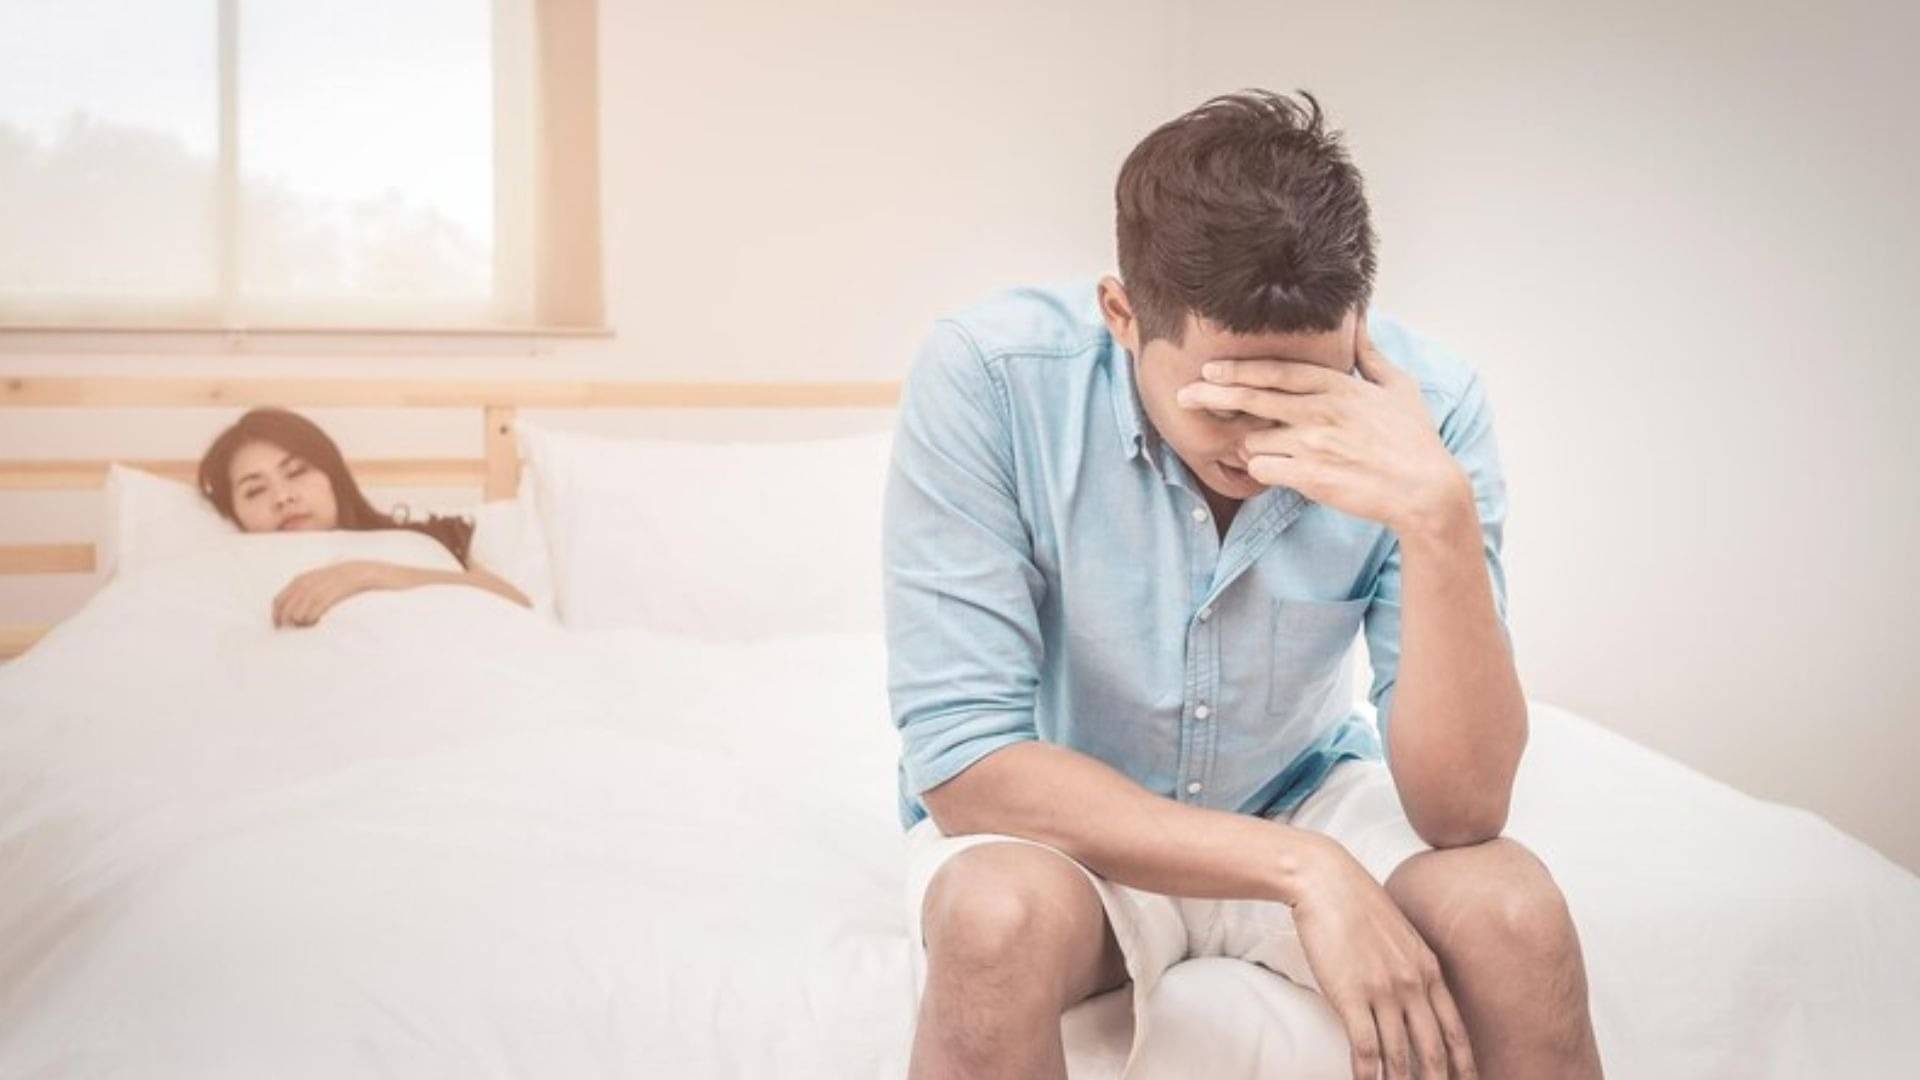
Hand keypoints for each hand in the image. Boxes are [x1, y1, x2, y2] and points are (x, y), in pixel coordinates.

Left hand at [271, 560, 397, 627]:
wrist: (416, 580)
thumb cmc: (389, 592)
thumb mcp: (360, 591)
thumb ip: (340, 595)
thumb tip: (319, 616)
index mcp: (335, 570)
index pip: (298, 582)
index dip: (283, 600)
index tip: (277, 621)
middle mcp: (339, 568)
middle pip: (301, 585)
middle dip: (287, 607)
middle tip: (283, 628)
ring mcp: (350, 572)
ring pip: (313, 590)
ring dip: (299, 609)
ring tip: (295, 626)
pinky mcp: (361, 579)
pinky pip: (331, 593)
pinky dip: (316, 607)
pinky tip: (311, 621)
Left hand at [1174, 315, 1469, 534]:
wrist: (1426, 491)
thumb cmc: (1413, 439)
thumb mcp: (1398, 387)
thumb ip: (1370, 352)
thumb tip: (1359, 316)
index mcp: (1338, 386)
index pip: (1277, 371)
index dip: (1239, 368)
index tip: (1210, 367)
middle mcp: (1321, 411)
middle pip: (1252, 398)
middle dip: (1213, 394)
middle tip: (1185, 395)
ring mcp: (1314, 445)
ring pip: (1254, 439)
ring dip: (1250, 444)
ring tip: (1266, 449)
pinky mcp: (1310, 478)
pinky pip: (1264, 470)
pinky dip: (1262, 470)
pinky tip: (1276, 471)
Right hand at [1292, 834, 1477, 1078]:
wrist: (1325, 881)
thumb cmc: (1356, 904)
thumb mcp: (1399, 935)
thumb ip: (1411, 966)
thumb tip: (1412, 994)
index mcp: (1428, 969)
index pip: (1455, 1030)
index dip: (1464, 1065)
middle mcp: (1413, 985)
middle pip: (1434, 1051)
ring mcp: (1383, 991)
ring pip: (1401, 1057)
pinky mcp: (1351, 995)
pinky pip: (1366, 1049)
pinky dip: (1367, 1075)